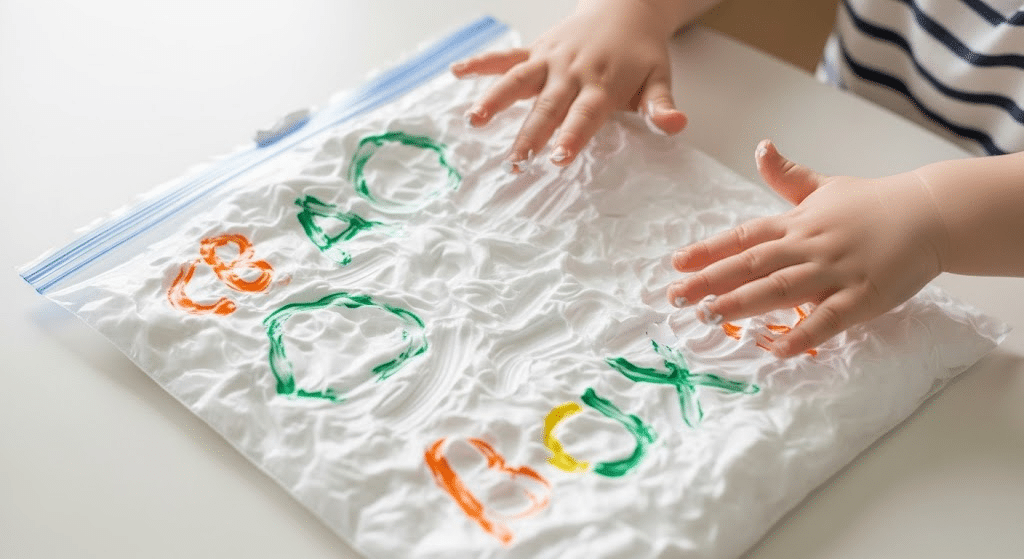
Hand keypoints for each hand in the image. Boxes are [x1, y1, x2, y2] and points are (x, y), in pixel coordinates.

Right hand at [450, 1, 687, 170]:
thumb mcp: (658, 78)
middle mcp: (571, 72)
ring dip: (495, 99)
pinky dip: (480, 63)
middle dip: (531, 133)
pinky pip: (505, 57)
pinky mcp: (535, 51)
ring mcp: (549, 60)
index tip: (558, 157)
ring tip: (474, 119)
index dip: (571, 136)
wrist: (625, 8)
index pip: (585, 115)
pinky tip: (456, 72)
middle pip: (547, 106)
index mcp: (602, 85)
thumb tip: (675, 125)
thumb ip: (661, 105)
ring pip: (518, 80)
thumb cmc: (641, 53)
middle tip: (516, 160)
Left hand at [666, 140, 948, 356]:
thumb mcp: (825, 186)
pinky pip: (828, 319)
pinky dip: (802, 334)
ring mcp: (835, 271)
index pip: (744, 237)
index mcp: (797, 223)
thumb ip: (787, 176)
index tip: (676, 263)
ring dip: (743, 302)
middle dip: (711, 280)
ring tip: (709, 315)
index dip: (709, 250)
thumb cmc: (874, 203)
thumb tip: (761, 147)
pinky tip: (776, 349)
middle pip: (752, 263)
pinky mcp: (864, 295)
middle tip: (677, 296)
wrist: (932, 212)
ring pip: (781, 288)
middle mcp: (809, 245)